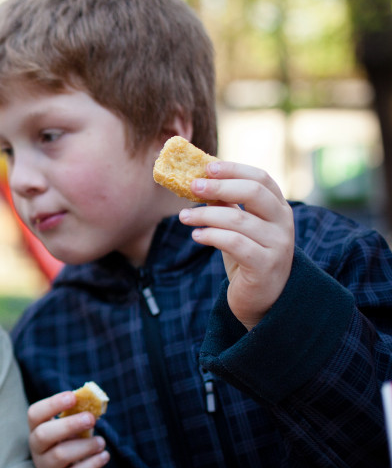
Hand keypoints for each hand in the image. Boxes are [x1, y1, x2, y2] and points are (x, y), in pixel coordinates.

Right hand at [28, 392, 109, 467]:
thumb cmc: (72, 447)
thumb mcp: (73, 430)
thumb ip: (80, 415)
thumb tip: (96, 402)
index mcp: (38, 429)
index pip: (35, 414)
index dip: (52, 404)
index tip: (72, 396)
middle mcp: (37, 449)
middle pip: (44, 434)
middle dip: (69, 424)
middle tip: (90, 418)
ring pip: (61, 455)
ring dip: (86, 446)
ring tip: (102, 442)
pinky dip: (93, 463)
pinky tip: (104, 456)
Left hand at [180, 160, 293, 329]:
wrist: (262, 299)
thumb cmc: (246, 257)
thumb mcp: (238, 227)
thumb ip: (226, 205)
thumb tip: (200, 181)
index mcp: (278, 207)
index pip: (261, 178)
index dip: (233, 169)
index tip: (206, 167)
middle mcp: (283, 223)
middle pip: (253, 192)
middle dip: (219, 186)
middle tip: (192, 186)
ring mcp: (278, 244)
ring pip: (238, 219)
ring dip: (205, 214)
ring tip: (184, 216)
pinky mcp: (266, 265)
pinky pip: (235, 243)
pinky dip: (212, 236)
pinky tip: (196, 236)